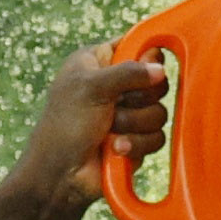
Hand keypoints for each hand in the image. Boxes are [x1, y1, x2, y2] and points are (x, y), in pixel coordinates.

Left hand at [13, 44, 170, 206]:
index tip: (146, 66)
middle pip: (156, 80)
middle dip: (139, 98)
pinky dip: (137, 143)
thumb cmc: (65, 125)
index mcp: (99, 62)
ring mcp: (128, 114)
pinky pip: (156, 137)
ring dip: (134, 124)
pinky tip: (116, 150)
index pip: (135, 44)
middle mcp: (116, 85)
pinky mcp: (137, 140)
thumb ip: (129, 72)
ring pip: (159, 112)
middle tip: (118, 105)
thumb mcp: (92, 88)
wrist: (60, 175)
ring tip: (110, 132)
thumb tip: (161, 69)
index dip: (145, 55)